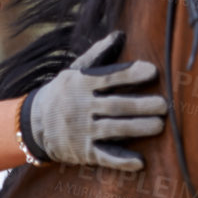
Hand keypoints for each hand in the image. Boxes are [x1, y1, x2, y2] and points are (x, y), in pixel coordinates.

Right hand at [24, 30, 167, 170]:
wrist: (33, 124)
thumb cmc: (63, 93)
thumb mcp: (75, 71)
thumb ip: (98, 55)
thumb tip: (120, 34)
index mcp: (82, 83)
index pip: (109, 77)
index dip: (130, 74)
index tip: (152, 71)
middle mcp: (82, 106)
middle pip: (115, 105)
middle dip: (140, 105)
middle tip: (163, 105)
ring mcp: (83, 130)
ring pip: (113, 129)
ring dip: (137, 128)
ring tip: (159, 125)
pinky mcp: (84, 152)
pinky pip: (105, 156)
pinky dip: (122, 160)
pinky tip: (140, 162)